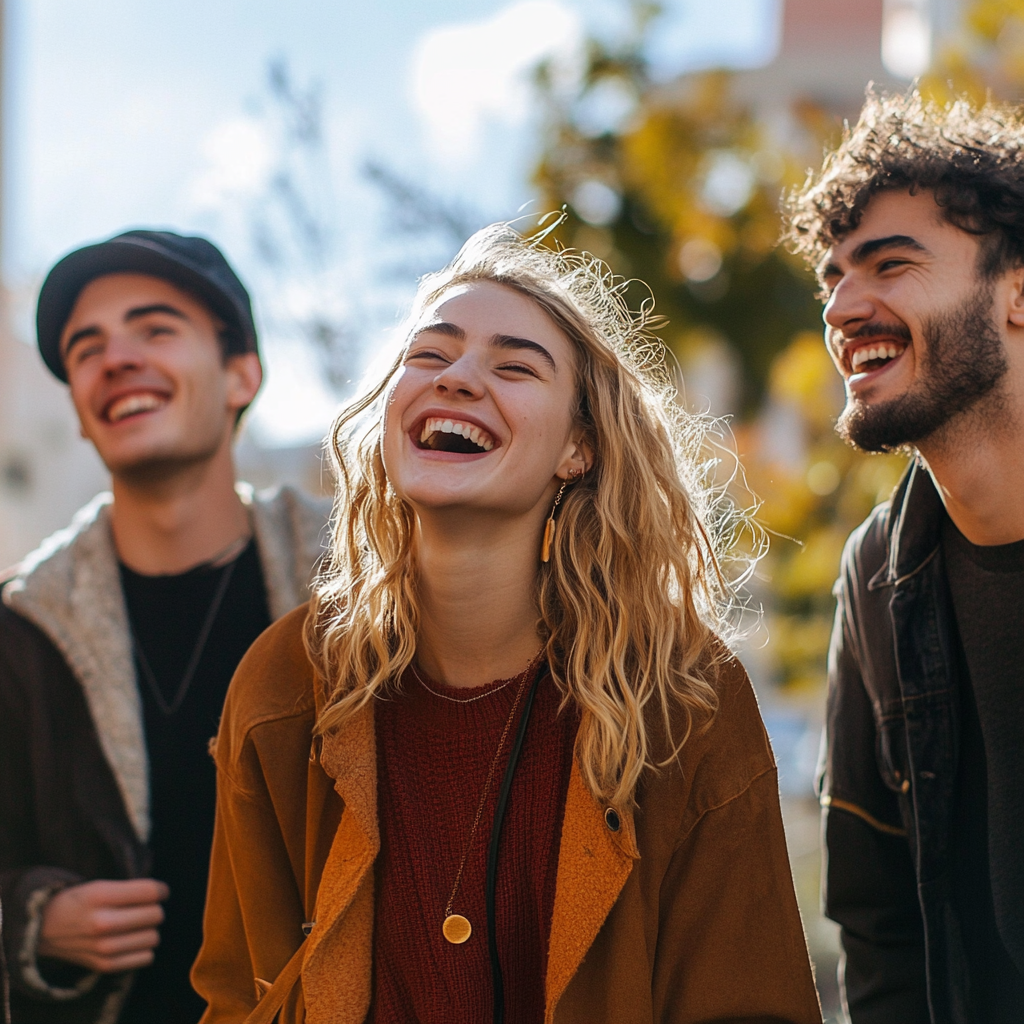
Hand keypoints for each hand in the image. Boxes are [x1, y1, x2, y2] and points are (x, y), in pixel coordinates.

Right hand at [38, 878, 169, 972]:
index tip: (159, 891)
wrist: (43, 929)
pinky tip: (132, 941)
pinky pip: (146, 957)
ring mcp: (103, 947)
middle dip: (154, 909)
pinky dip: (143, 948)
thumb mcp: (101, 885)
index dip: (161, 890)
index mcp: (102, 896)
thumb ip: (132, 889)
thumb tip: (163, 894)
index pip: (151, 892)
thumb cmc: (78, 902)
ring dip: (149, 930)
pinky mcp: (104, 965)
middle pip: (156, 915)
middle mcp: (103, 923)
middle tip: (143, 908)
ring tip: (136, 925)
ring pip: (153, 937)